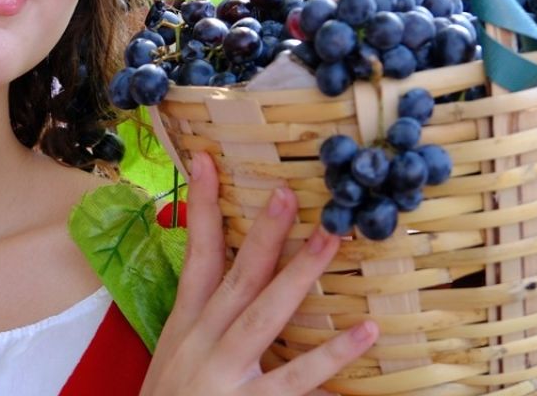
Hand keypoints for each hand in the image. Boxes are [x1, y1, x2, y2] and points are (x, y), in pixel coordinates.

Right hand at [141, 153, 377, 395]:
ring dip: (301, 272)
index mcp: (183, 328)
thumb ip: (202, 326)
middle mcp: (199, 344)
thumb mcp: (173, 361)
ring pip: (264, 313)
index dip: (202, 207)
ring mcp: (222, 376)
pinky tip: (363, 333)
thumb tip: (233, 287)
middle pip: (235, 276)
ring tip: (335, 239)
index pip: (194, 256)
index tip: (206, 161)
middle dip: (263, 232)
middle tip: (290, 192)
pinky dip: (331, 357)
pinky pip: (296, 379)